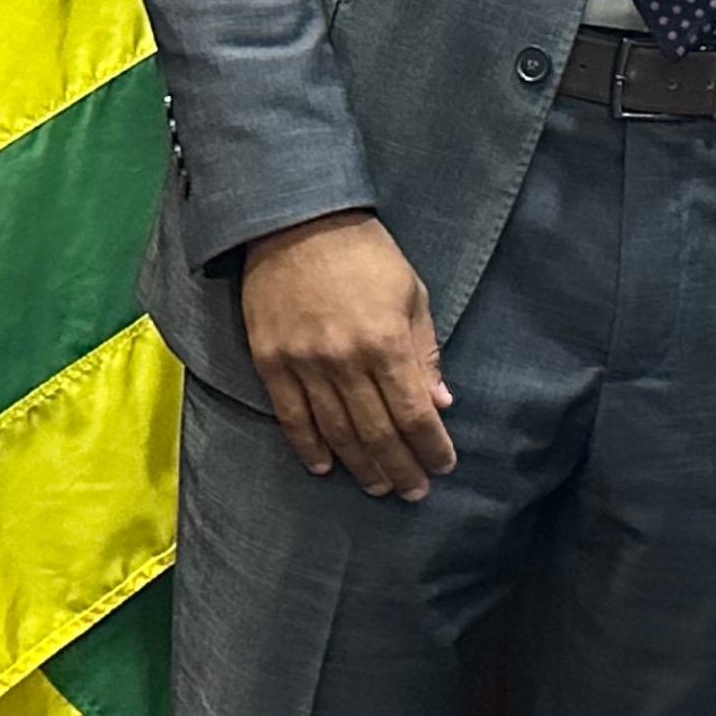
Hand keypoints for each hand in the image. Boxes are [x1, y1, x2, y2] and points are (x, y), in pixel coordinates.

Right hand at [237, 210, 455, 499]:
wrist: (298, 224)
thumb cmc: (367, 255)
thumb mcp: (411, 295)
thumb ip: (425, 353)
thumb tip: (440, 403)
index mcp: (386, 342)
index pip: (414, 412)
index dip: (431, 446)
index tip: (444, 466)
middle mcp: (345, 360)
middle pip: (377, 432)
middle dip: (400, 467)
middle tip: (414, 492)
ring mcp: (304, 363)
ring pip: (336, 432)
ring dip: (360, 465)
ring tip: (378, 487)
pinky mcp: (271, 361)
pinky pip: (291, 416)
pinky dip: (309, 446)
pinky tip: (325, 467)